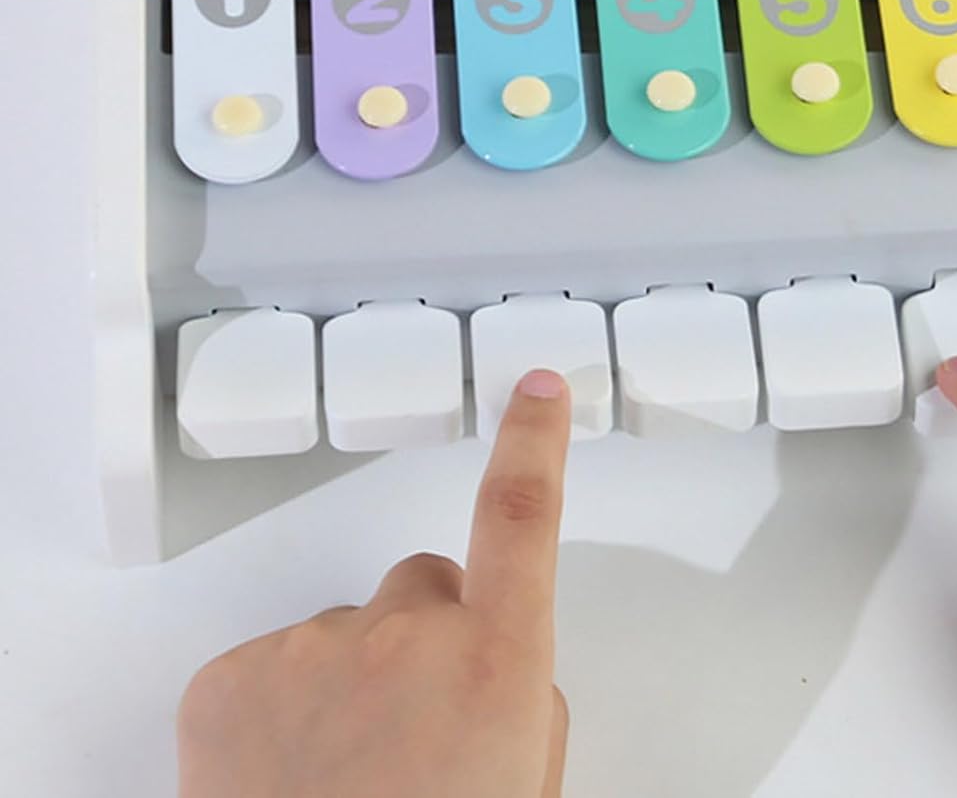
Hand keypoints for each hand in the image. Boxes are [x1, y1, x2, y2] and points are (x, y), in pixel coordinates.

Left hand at [178, 369, 571, 797]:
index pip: (521, 516)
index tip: (536, 389)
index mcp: (495, 662)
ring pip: (346, 633)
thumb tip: (488, 662)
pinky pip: (272, 664)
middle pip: (424, 585)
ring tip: (345, 775)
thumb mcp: (526, 778)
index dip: (533, 442)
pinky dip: (280, 708)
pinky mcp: (228, 680)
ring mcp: (309, 652)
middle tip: (416, 734)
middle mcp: (405, 638)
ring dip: (349, 684)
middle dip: (426, 638)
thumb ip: (521, 694)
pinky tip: (288, 776)